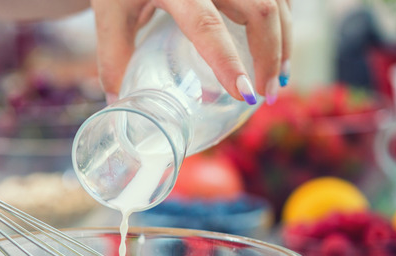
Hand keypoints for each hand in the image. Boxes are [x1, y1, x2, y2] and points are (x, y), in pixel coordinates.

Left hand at [91, 0, 291, 104]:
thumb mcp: (111, 14)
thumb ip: (114, 58)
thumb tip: (119, 104)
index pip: (206, 25)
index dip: (228, 62)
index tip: (246, 94)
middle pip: (260, 11)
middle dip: (271, 57)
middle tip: (265, 96)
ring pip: (276, 1)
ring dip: (283, 41)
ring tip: (277, 80)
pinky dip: (282, 22)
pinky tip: (278, 47)